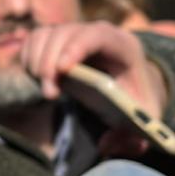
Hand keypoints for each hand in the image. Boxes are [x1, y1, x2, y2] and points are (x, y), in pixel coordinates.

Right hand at [18, 23, 166, 157]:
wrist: (129, 85)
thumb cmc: (136, 100)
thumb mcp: (144, 120)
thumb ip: (132, 137)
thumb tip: (105, 142)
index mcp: (124, 46)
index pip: (98, 34)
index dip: (77, 47)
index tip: (62, 70)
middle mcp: (98, 33)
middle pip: (66, 33)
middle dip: (51, 62)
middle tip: (50, 94)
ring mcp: (75, 33)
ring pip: (47, 35)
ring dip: (38, 62)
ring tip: (48, 91)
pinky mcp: (58, 39)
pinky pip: (36, 39)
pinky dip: (30, 58)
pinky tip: (39, 80)